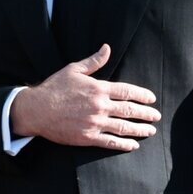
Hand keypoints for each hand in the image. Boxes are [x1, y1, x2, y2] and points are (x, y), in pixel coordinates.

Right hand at [9, 43, 160, 149]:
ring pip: (123, 127)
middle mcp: (99, 106)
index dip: (142, 95)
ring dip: (140, 130)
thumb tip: (107, 48)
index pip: (127, 92)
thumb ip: (94, 61)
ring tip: (150, 131)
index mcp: (98, 89)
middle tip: (156, 116)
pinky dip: (124, 144)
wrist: (36, 110)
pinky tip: (133, 145)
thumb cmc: (54, 88)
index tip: (152, 99)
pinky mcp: (87, 138)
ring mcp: (94, 123)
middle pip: (130, 110)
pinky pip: (110, 142)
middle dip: (146, 114)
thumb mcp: (73, 70)